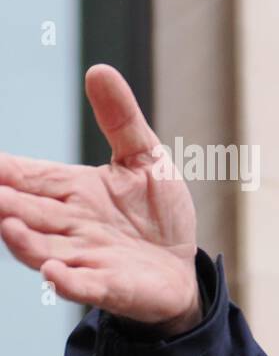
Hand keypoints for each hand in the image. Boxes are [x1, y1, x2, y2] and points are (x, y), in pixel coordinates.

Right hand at [0, 64, 200, 336]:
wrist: (183, 268)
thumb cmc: (156, 214)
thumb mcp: (145, 158)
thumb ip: (120, 119)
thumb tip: (99, 69)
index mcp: (69, 190)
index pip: (21, 175)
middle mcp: (67, 224)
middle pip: (20, 210)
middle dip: (0, 202)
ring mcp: (85, 257)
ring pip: (41, 248)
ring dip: (22, 240)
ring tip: (7, 223)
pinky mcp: (111, 285)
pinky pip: (83, 286)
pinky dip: (67, 281)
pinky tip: (54, 274)